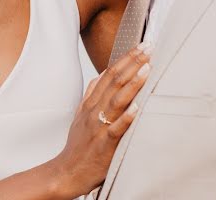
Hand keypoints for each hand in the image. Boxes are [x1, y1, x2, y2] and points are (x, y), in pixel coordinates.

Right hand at [49, 42, 151, 196]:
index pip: (110, 74)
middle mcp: (95, 111)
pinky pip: (116, 129)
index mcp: (91, 103)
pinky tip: (138, 107)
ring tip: (147, 69)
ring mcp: (99, 127)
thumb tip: (99, 76)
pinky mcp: (105, 144)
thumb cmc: (78, 145)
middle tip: (148, 47)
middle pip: (114, 81)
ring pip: (116, 100)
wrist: (67, 171)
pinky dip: (127, 117)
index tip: (140, 46)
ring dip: (133, 83)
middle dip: (132, 62)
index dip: (126, 58)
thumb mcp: (81, 115)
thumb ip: (91, 95)